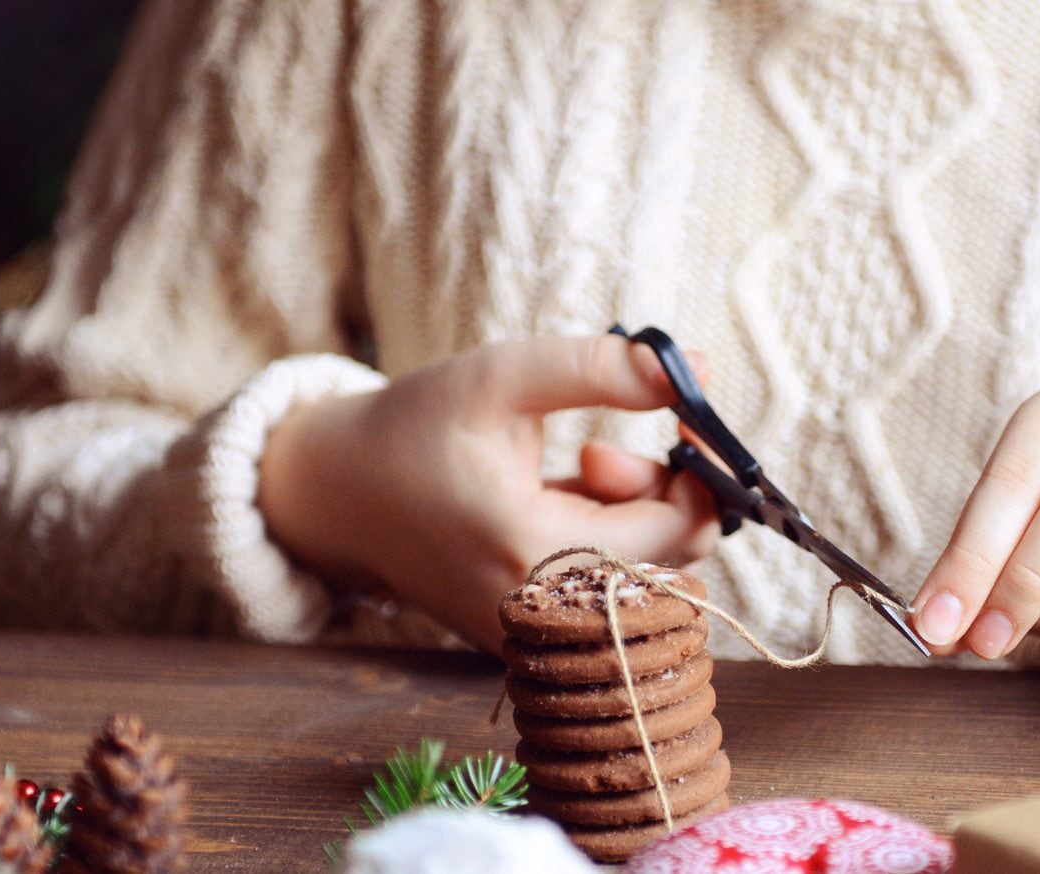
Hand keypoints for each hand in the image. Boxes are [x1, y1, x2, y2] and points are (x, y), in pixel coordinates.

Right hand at [257, 336, 719, 647]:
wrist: (337, 494)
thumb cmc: (414, 428)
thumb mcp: (504, 377)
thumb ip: (604, 369)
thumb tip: (703, 368)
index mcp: (534, 553)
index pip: (679, 530)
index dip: (700, 469)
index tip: (684, 415)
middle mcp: (541, 615)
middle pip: (674, 561)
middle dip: (661, 492)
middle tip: (599, 450)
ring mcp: (536, 637)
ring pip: (645, 579)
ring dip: (633, 517)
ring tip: (575, 472)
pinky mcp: (531, 639)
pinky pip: (608, 594)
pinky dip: (606, 544)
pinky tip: (557, 506)